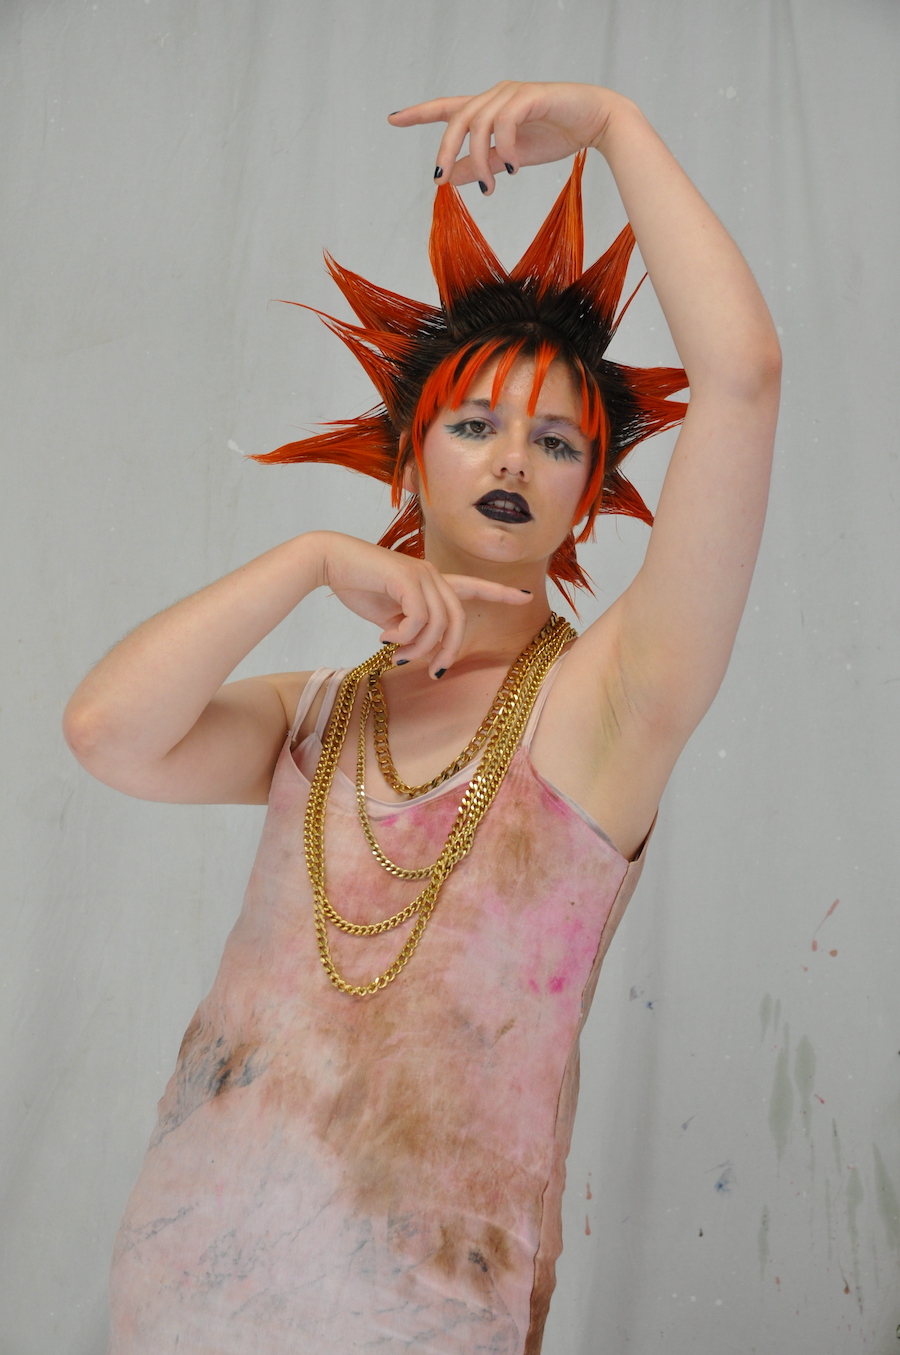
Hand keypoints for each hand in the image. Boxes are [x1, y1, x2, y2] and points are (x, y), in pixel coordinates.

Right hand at [319, 534, 531, 677]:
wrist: (328, 561)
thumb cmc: (356, 585)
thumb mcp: (388, 614)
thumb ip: (408, 627)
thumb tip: (415, 650)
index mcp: (431, 581)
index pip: (473, 586)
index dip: (500, 593)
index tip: (526, 597)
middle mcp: (432, 574)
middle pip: (458, 620)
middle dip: (448, 651)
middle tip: (432, 673)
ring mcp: (421, 574)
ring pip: (439, 622)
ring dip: (419, 648)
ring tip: (396, 654)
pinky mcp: (407, 578)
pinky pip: (419, 618)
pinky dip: (404, 636)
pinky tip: (383, 637)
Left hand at [388, 81, 620, 193]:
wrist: (597, 122)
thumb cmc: (557, 136)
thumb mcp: (511, 160)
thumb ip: (482, 166)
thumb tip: (452, 179)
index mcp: (488, 109)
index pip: (447, 108)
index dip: (419, 114)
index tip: (393, 120)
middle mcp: (495, 96)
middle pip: (456, 119)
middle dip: (445, 152)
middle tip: (440, 181)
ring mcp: (512, 94)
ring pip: (478, 124)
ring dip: (479, 159)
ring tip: (492, 187)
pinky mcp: (530, 96)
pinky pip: (504, 123)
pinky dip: (505, 149)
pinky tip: (514, 168)